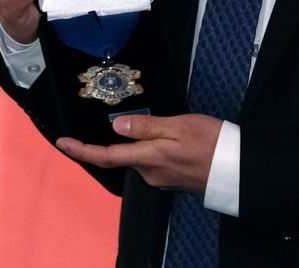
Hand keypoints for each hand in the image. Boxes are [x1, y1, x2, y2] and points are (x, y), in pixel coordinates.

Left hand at [57, 113, 222, 193]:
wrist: (237, 168)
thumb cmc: (211, 143)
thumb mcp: (180, 126)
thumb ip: (147, 126)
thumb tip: (116, 127)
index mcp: (148, 158)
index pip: (106, 155)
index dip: (81, 150)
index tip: (62, 143)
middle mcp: (150, 173)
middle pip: (126, 155)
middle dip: (127, 140)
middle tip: (139, 119)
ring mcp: (162, 179)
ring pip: (143, 158)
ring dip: (146, 144)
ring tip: (170, 126)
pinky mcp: (174, 180)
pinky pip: (156, 163)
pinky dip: (157, 150)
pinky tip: (175, 141)